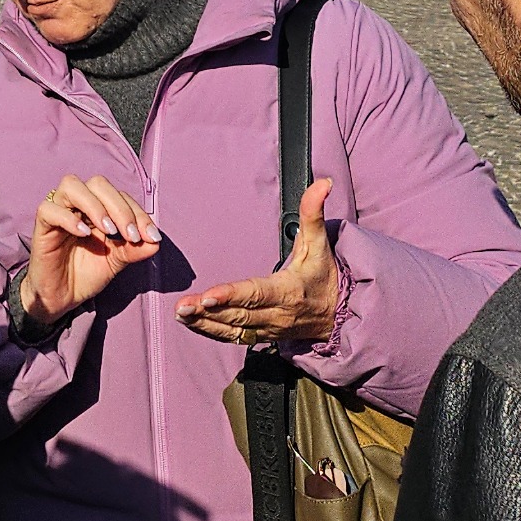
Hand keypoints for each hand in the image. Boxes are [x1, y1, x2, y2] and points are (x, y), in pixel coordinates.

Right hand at [19, 174, 161, 330]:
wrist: (62, 298)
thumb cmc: (87, 274)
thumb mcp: (116, 261)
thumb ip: (134, 249)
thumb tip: (156, 241)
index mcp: (98, 208)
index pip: (120, 196)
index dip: (138, 213)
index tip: (150, 237)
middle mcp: (78, 204)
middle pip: (98, 183)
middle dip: (119, 207)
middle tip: (130, 235)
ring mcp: (58, 211)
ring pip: (71, 185)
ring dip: (95, 205)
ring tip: (109, 230)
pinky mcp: (42, 225)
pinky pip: (50, 209)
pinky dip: (69, 218)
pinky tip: (84, 234)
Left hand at [176, 178, 340, 347]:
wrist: (339, 314)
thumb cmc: (324, 274)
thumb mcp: (320, 242)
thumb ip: (313, 211)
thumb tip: (323, 182)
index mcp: (288, 290)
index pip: (257, 293)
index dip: (232, 295)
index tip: (209, 295)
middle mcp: (277, 314)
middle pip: (239, 315)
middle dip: (209, 311)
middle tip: (184, 305)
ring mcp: (268, 328)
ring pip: (233, 330)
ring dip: (205, 324)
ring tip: (181, 314)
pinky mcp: (262, 336)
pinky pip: (234, 338)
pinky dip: (211, 332)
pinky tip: (191, 324)